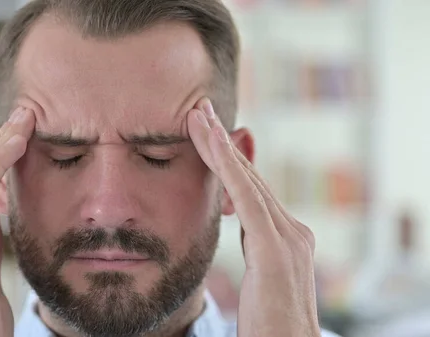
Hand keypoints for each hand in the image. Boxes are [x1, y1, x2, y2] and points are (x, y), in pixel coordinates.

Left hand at [187, 98, 320, 336]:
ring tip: (198, 116)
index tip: (206, 133)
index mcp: (284, 238)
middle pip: (249, 177)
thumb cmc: (270, 326)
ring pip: (247, 181)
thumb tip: (239, 226)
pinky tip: (212, 144)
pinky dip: (229, 169)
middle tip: (199, 110)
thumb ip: (253, 249)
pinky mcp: (277, 251)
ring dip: (220, 145)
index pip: (251, 190)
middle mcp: (292, 231)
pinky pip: (247, 200)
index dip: (229, 159)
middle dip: (222, 142)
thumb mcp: (260, 280)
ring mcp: (289, 238)